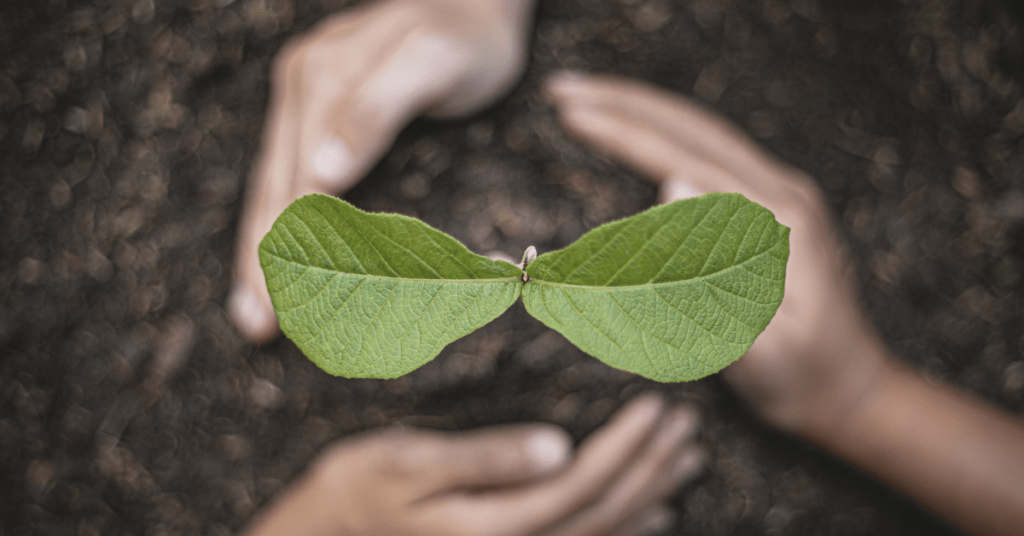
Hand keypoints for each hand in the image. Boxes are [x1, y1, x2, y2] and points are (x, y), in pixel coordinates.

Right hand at [229, 0, 535, 341]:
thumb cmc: (465, 36)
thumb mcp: (432, 62)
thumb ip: (377, 109)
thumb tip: (320, 174)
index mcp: (320, 81)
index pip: (293, 183)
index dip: (283, 248)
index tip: (279, 308)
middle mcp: (301, 87)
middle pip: (271, 189)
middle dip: (261, 263)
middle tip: (256, 329)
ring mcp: (304, 95)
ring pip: (272, 185)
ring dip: (260, 249)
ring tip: (252, 311)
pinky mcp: (316, 105)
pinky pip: (288, 171)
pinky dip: (279, 220)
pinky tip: (273, 254)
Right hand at [242, 394, 703, 535]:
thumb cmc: (360, 490)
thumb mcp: (410, 465)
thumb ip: (485, 458)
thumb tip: (558, 445)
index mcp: (499, 522)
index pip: (584, 481)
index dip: (627, 445)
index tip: (657, 405)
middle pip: (606, 509)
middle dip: (651, 465)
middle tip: (686, 424)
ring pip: (606, 530)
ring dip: (651, 493)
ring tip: (687, 459)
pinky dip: (629, 527)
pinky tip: (655, 512)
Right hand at [545, 73, 889, 434]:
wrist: (847, 390)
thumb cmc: (800, 376)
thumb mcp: (759, 346)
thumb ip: (713, 277)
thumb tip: (673, 186)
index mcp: (777, 221)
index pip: (685, 157)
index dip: (624, 132)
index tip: (571, 114)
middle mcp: (780, 194)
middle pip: (692, 125)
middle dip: (622, 100)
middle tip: (561, 88)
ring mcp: (777, 196)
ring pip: (699, 132)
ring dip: (641, 110)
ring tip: (585, 100)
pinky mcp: (767, 209)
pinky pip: (708, 153)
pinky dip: (663, 134)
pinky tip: (637, 132)